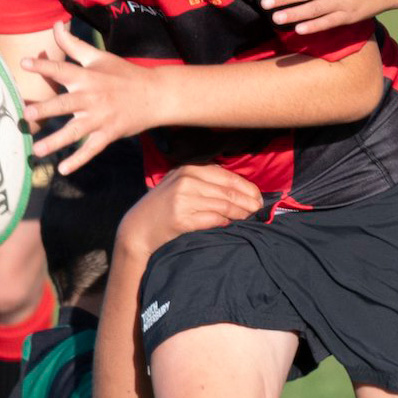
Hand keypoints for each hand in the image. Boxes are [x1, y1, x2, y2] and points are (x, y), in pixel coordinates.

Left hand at [20, 22, 157, 175]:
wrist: (155, 94)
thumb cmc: (122, 74)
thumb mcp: (99, 57)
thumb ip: (74, 44)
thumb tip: (56, 25)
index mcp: (87, 77)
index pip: (62, 69)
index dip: (43, 66)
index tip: (23, 63)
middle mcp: (92, 97)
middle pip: (65, 104)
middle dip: (45, 109)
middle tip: (26, 115)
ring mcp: (100, 118)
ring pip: (75, 132)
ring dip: (56, 141)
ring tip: (37, 151)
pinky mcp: (108, 134)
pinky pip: (91, 149)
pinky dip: (78, 160)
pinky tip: (63, 170)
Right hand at [117, 165, 262, 259]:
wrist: (138, 228)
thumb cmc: (164, 207)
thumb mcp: (181, 185)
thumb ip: (205, 182)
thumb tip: (241, 190)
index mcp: (189, 168)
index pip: (227, 176)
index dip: (247, 187)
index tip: (259, 198)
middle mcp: (187, 180)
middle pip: (228, 191)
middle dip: (249, 202)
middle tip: (260, 210)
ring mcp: (183, 199)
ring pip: (224, 206)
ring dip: (241, 214)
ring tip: (251, 219)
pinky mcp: (181, 218)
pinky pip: (212, 219)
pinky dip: (226, 223)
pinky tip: (232, 225)